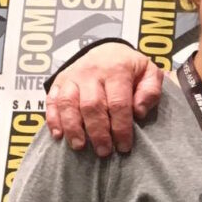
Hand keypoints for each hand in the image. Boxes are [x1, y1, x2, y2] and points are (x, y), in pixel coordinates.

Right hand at [45, 43, 162, 156]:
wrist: (108, 50)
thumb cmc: (132, 68)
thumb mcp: (150, 73)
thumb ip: (150, 92)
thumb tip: (139, 113)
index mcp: (117, 69)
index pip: (118, 103)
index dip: (121, 127)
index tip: (124, 146)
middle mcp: (92, 71)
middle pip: (92, 106)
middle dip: (98, 132)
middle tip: (104, 151)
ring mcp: (72, 76)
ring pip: (68, 103)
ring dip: (73, 127)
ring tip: (80, 147)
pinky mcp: (59, 81)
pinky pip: (51, 100)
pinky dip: (53, 118)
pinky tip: (58, 135)